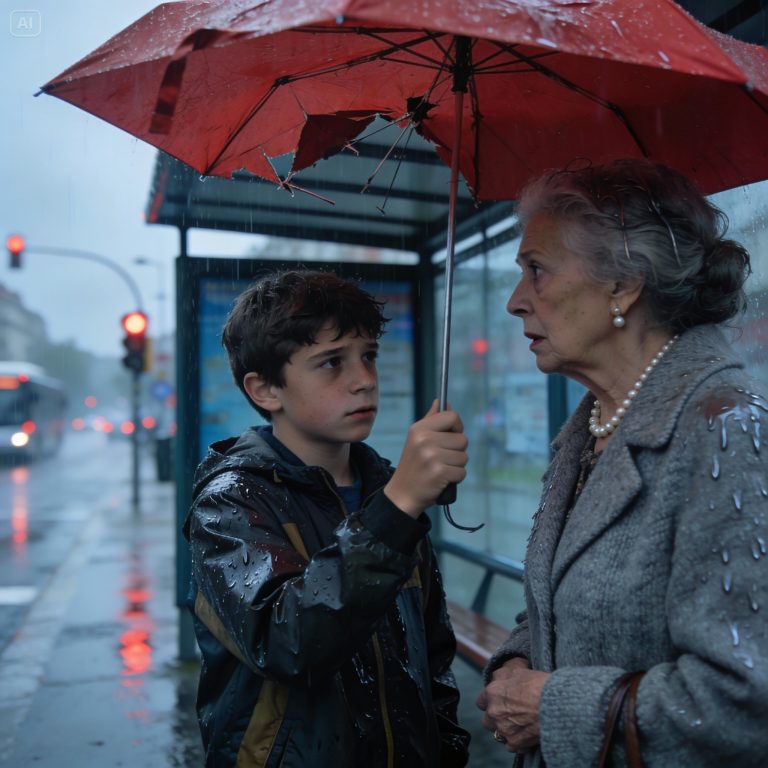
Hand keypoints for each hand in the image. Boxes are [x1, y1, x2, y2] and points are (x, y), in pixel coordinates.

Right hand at [384, 400, 467, 517]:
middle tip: (441, 459)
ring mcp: (432, 456)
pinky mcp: (439, 473)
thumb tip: (442, 401)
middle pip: (462, 439)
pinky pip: (462, 472)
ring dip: (456, 465)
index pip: (452, 416)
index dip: (457, 426)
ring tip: (440, 469)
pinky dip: (455, 478)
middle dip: (457, 451)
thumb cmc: (414, 465)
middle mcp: (424, 440)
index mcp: (419, 429)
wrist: (403, 494)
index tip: (451, 436)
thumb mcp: (416, 439)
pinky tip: (442, 479)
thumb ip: (431, 420)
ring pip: (464, 457)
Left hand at [476, 658, 547, 752]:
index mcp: (492, 692)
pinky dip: (517, 742)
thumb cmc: (539, 685)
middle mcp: (494, 711)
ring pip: (497, 734)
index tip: (498, 703)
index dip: (490, 702)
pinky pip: (510, 746)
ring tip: (519, 726)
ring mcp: (503, 728)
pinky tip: (526, 736)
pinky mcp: (514, 742)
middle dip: (496, 719)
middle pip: (487, 720)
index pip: (481, 701)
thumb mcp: (519, 670)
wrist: (555, 705)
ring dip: (505, 730)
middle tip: (510, 715)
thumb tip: (498, 676)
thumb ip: (504, 675)